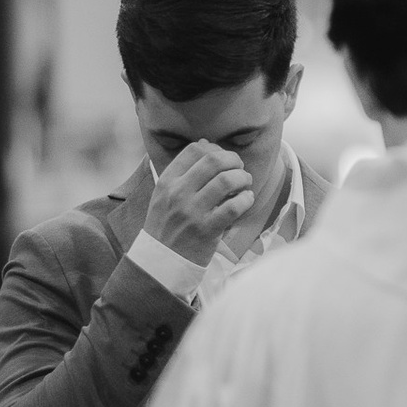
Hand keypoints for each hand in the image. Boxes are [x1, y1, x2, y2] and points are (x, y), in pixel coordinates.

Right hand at [141, 141, 253, 265]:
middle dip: (233, 160)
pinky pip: (234, 206)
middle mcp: (178, 193)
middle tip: (239, 169)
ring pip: (226, 181)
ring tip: (245, 184)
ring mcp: (192, 212)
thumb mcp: (164, 195)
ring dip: (242, 178)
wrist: (160, 263)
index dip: (215, 149)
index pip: (194, 150)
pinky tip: (246, 201)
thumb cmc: (167, 226)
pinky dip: (246, 200)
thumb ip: (183, 171)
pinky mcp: (207, 230)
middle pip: (213, 161)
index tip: (223, 159)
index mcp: (167, 182)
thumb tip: (207, 144)